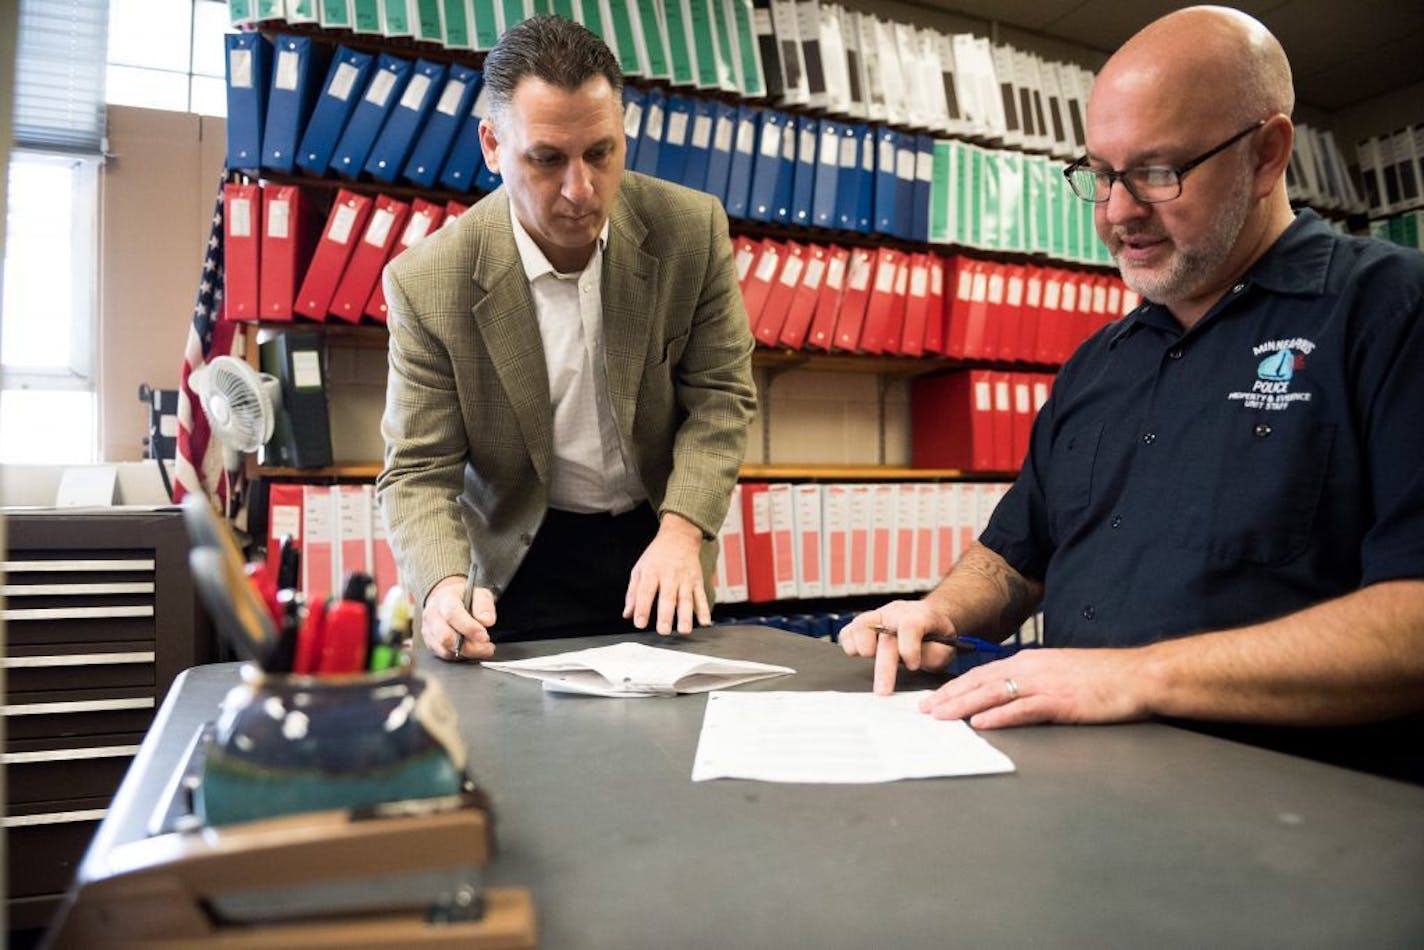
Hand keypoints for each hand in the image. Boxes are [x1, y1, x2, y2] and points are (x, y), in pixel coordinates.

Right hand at [422, 575, 497, 661]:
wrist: (449, 600)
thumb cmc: (465, 598)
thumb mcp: (479, 594)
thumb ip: (484, 605)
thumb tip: (486, 621)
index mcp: (444, 599)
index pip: (452, 614)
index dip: (469, 627)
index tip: (484, 636)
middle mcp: (432, 615)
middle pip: (445, 636)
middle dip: (469, 645)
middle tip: (487, 645)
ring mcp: (429, 631)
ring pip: (445, 649)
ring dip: (468, 652)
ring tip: (484, 648)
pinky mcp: (430, 643)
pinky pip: (445, 655)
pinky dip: (461, 655)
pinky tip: (473, 649)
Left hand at [623, 512, 709, 634]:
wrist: (680, 537)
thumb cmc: (657, 556)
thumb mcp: (640, 569)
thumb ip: (633, 593)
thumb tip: (628, 614)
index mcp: (652, 572)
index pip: (646, 592)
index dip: (642, 608)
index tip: (640, 623)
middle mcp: (669, 575)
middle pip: (667, 597)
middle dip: (666, 615)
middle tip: (663, 630)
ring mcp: (685, 578)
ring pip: (686, 598)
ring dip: (686, 616)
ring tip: (684, 630)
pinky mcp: (697, 581)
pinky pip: (701, 596)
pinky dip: (704, 609)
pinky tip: (705, 622)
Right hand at [839, 601, 956, 694]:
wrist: (927, 620)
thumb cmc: (936, 635)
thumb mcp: (946, 648)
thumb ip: (933, 656)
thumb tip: (912, 663)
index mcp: (920, 615)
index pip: (910, 626)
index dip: (910, 649)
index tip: (913, 666)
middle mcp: (896, 612)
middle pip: (884, 636)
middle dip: (883, 667)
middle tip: (883, 690)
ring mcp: (878, 616)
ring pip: (861, 627)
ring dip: (863, 649)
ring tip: (870, 661)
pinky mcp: (863, 624)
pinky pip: (848, 632)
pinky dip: (850, 646)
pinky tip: (861, 656)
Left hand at [919, 648, 1151, 727]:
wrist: (1137, 675)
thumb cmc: (1102, 677)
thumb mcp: (1059, 672)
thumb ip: (1032, 681)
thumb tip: (1009, 695)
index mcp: (1029, 661)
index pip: (982, 673)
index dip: (955, 686)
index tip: (934, 698)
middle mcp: (1031, 668)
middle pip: (980, 682)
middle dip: (949, 696)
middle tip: (924, 710)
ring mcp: (1044, 684)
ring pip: (993, 694)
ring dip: (963, 705)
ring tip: (940, 716)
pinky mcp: (1060, 702)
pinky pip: (1023, 709)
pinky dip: (999, 716)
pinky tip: (980, 723)